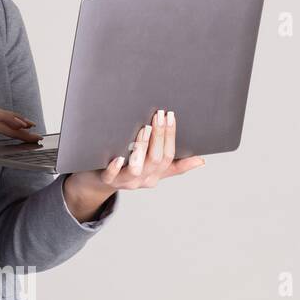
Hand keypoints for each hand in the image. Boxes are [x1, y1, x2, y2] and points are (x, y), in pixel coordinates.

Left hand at [67, 108, 205, 196]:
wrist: (98, 184)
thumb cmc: (127, 170)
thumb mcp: (153, 169)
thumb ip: (174, 165)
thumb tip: (201, 160)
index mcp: (155, 175)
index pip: (169, 155)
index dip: (171, 136)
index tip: (170, 115)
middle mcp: (142, 179)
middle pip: (156, 159)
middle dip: (159, 135)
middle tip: (158, 114)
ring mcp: (124, 181)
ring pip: (136, 168)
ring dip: (141, 147)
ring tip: (144, 129)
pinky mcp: (106, 180)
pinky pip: (112, 176)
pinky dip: (115, 167)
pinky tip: (118, 157)